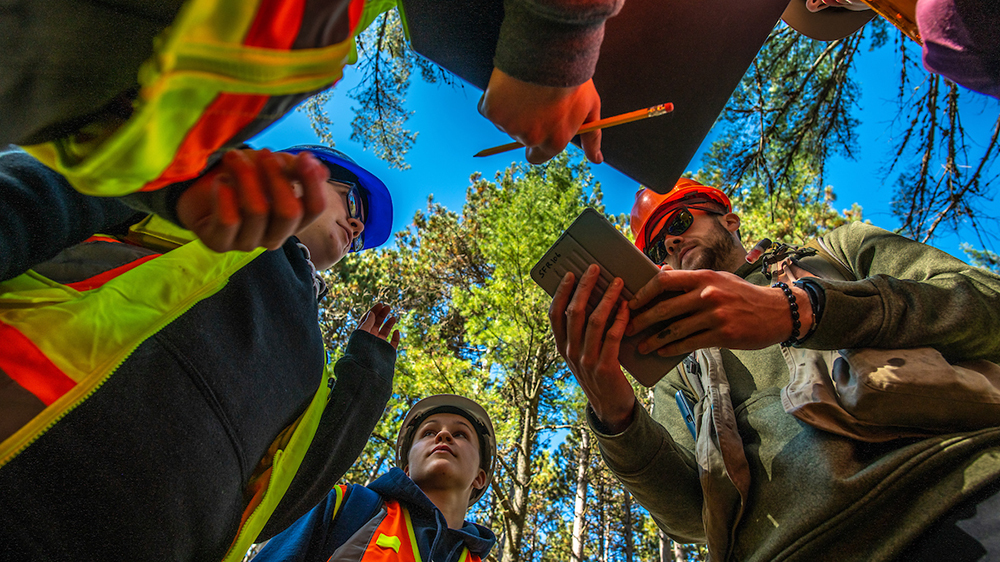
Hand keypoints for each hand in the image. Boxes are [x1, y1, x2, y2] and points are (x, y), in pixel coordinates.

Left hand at [176, 148, 329, 252]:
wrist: (199, 183)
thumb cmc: (242, 176)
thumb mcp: (272, 167)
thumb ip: (295, 169)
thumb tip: (322, 172)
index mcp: (292, 221)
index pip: (315, 209)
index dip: (312, 184)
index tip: (303, 157)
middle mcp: (273, 237)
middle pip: (289, 212)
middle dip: (277, 177)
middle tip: (262, 153)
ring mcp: (246, 243)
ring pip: (257, 211)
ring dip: (247, 176)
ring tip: (234, 157)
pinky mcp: (219, 244)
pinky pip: (229, 219)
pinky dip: (224, 194)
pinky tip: (220, 181)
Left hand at [357, 302, 400, 348]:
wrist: (365, 368)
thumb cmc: (360, 349)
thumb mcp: (362, 333)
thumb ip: (368, 322)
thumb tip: (371, 313)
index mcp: (362, 334)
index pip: (367, 320)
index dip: (374, 311)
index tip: (380, 304)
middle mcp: (370, 339)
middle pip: (376, 324)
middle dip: (382, 315)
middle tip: (388, 307)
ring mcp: (378, 345)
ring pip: (384, 332)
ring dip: (389, 324)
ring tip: (393, 318)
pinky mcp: (386, 352)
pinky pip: (393, 344)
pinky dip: (396, 337)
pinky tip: (396, 331)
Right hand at [479, 68, 602, 164]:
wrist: (551, 50)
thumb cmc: (574, 78)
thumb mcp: (590, 108)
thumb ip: (592, 137)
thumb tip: (597, 160)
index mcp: (554, 142)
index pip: (537, 156)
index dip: (535, 142)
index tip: (536, 127)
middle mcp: (531, 138)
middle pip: (520, 136)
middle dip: (524, 120)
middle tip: (533, 96)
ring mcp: (509, 126)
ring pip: (504, 121)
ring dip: (510, 107)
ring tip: (524, 85)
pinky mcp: (491, 111)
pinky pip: (488, 107)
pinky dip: (494, 97)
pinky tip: (508, 82)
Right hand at [549, 264, 635, 432]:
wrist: (611, 407)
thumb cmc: (600, 373)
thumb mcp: (584, 353)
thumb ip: (585, 330)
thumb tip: (595, 298)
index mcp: (562, 346)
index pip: (554, 314)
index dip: (561, 292)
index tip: (570, 274)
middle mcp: (571, 352)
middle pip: (574, 312)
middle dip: (585, 287)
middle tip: (595, 268)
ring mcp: (587, 360)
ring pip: (594, 320)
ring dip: (606, 298)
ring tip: (617, 282)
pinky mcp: (605, 367)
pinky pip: (612, 336)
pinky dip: (620, 318)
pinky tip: (626, 307)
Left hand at [625, 269, 813, 355]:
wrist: (777, 312)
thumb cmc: (742, 295)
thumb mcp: (718, 279)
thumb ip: (692, 280)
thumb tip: (661, 275)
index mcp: (703, 276)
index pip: (664, 281)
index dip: (644, 293)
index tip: (631, 303)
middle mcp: (708, 294)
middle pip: (665, 308)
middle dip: (642, 320)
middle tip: (627, 328)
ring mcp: (716, 315)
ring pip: (675, 329)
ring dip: (653, 340)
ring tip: (640, 346)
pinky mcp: (723, 335)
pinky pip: (690, 343)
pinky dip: (672, 349)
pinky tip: (661, 352)